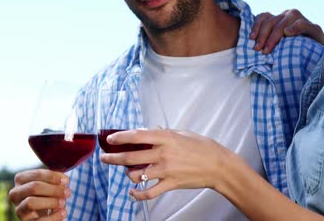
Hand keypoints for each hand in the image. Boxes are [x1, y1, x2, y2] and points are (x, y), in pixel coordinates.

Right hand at [8, 169, 69, 219]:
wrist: (40, 211)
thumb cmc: (45, 193)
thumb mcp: (48, 183)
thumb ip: (54, 179)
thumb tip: (64, 181)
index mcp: (20, 179)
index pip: (36, 174)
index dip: (53, 177)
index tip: (66, 181)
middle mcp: (16, 193)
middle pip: (34, 187)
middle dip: (54, 189)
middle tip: (67, 192)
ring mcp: (19, 209)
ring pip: (31, 202)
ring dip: (51, 202)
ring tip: (63, 203)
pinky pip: (39, 219)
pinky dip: (54, 216)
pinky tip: (63, 212)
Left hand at [99, 129, 232, 200]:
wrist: (219, 166)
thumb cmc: (202, 147)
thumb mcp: (182, 133)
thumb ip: (164, 132)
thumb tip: (150, 129)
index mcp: (166, 138)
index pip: (137, 136)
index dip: (120, 137)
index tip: (109, 139)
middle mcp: (163, 154)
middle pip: (131, 157)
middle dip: (113, 158)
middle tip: (104, 158)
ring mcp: (166, 170)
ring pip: (137, 175)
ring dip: (127, 174)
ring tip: (126, 172)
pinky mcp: (170, 184)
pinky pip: (149, 193)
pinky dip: (138, 194)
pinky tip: (132, 192)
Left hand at [250, 9, 323, 53]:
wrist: (319, 55)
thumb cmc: (295, 51)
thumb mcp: (278, 45)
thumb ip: (267, 40)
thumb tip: (252, 43)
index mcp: (280, 18)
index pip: (264, 17)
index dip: (256, 26)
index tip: (251, 38)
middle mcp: (289, 15)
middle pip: (271, 21)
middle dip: (263, 36)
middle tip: (258, 50)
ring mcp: (302, 20)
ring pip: (284, 23)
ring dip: (274, 37)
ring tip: (268, 50)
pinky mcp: (314, 27)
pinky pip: (302, 24)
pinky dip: (294, 28)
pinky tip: (288, 34)